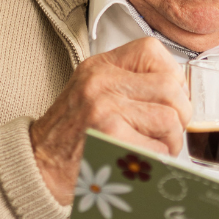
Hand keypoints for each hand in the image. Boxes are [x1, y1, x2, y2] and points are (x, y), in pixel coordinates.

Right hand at [30, 38, 190, 204]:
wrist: (39, 167)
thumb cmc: (70, 135)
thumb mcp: (93, 92)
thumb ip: (130, 83)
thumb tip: (178, 90)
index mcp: (99, 66)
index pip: (153, 51)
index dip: (171, 78)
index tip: (165, 98)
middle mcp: (101, 82)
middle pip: (172, 87)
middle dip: (179, 115)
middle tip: (164, 131)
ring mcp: (105, 108)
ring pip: (171, 119)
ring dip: (170, 141)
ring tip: (150, 148)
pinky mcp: (111, 137)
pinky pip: (160, 149)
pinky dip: (157, 161)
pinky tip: (138, 162)